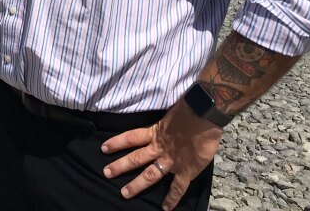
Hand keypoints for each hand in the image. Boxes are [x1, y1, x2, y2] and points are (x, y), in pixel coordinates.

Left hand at [101, 99, 221, 210]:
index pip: (130, 137)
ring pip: (150, 174)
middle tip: (106, 173)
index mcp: (155, 132)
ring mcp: (171, 161)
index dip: (117, 142)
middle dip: (120, 166)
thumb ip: (163, 125)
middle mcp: (159, 148)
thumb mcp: (170, 114)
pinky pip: (177, 187)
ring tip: (124, 193)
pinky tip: (165, 208)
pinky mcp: (186, 170)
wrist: (205, 114)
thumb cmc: (189, 109)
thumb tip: (162, 127)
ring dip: (137, 184)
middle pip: (135, 158)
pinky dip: (172, 198)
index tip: (103, 148)